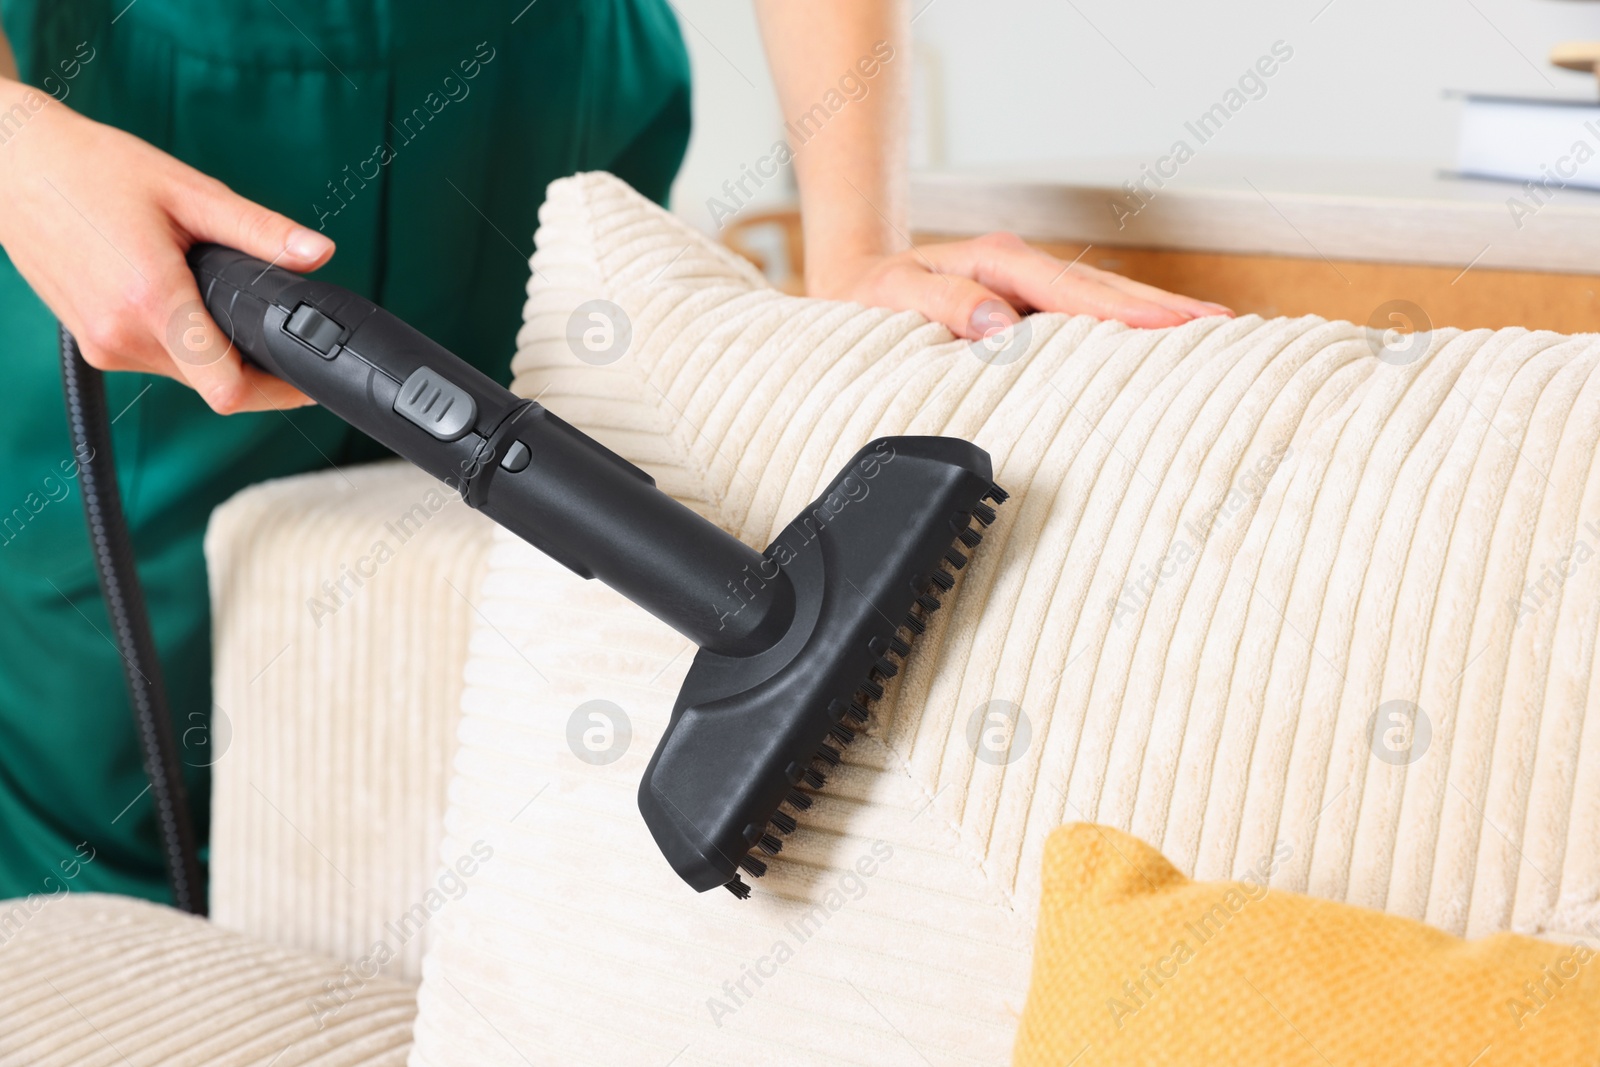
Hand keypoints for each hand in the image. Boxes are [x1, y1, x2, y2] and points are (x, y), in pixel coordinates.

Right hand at [0, 80, 334, 412]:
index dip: (278, 390)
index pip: (229, 389)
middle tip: (279, 330)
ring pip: (187, 375)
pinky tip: (185, 300)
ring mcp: (103, 346)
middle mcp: (123, 336)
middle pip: (214, 386)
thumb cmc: (94, 169)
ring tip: (222, 300)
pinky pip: (157, 360)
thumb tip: (319, 253)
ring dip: (215, 351)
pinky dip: (183, 342)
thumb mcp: (188, 192)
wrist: (14, 165)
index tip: (307, 378)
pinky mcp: (93, 345)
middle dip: (254, 366)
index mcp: (152, 301)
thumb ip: (259, 231)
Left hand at [814, 231, 1233, 340]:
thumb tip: (1001, 324)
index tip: (1174, 327)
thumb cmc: (870, 296)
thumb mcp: (895, 297)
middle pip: (1106, 289)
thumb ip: (946, 304)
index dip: (1125, 312)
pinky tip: (1162, 339)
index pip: (1074, 292)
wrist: (852, 282)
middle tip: (1226, 328)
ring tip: (1214, 330)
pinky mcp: (1030, 302)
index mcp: (997, 262)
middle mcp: (1021, 268)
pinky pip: (1088, 312)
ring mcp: (1030, 284)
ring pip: (1105, 297)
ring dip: (1157, 313)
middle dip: (1165, 308)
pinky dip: (1128, 322)